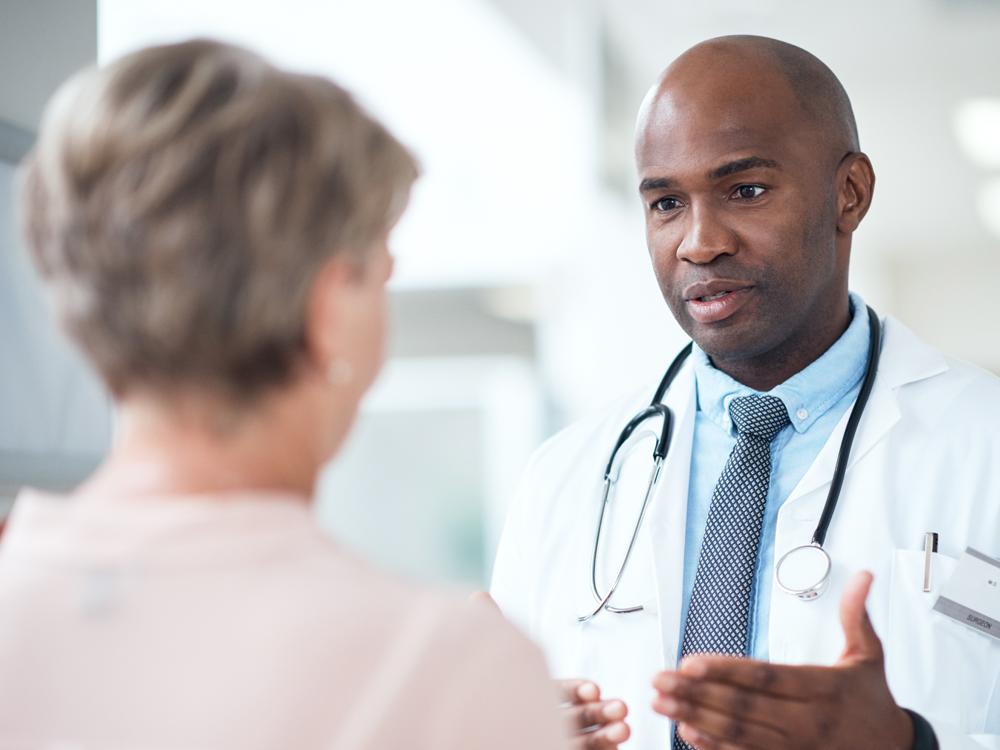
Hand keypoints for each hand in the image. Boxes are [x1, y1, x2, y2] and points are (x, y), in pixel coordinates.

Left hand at [469, 592, 629, 747]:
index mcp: (525, 694)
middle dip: (602, 710)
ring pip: (583, 737)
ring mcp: (544, 736)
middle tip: (621, 708)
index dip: (579, 689)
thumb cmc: (476, 699)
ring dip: (606, 732)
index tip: (594, 688)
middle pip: (578, 715)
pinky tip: (614, 746)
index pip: (560, 691)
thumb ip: (489, 630)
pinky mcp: (550, 748)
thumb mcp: (485, 661)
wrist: (471, 735)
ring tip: (623, 729)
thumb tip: (479, 597)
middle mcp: (536, 719)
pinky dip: (601, 749)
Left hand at [651, 571, 913, 748]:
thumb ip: (856, 615)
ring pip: (738, 735)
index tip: (689, 661)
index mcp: (822, 689)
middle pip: (743, 707)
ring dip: (695, 718)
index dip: (725, 670)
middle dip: (696, 693)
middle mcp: (806, 721)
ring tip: (662, 703)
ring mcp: (796, 748)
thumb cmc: (873, 701)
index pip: (765, 677)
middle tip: (659, 680)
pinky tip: (687, 733)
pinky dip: (714, 747)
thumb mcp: (869, 656)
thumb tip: (862, 575)